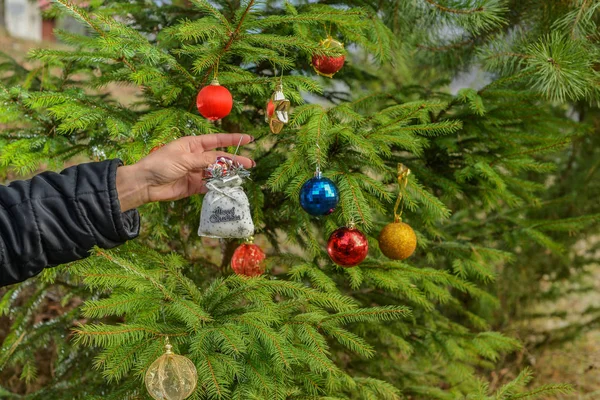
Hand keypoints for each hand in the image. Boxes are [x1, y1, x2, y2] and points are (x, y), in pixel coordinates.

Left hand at [116, 134, 254, 211]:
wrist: (145, 184)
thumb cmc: (160, 165)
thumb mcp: (183, 159)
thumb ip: (203, 160)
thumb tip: (221, 160)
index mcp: (192, 145)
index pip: (217, 140)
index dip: (232, 139)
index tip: (248, 139)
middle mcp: (196, 157)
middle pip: (220, 158)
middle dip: (235, 160)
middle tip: (250, 164)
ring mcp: (196, 172)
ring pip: (217, 172)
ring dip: (228, 174)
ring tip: (241, 176)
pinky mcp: (193, 186)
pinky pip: (209, 186)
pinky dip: (218, 187)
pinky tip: (227, 187)